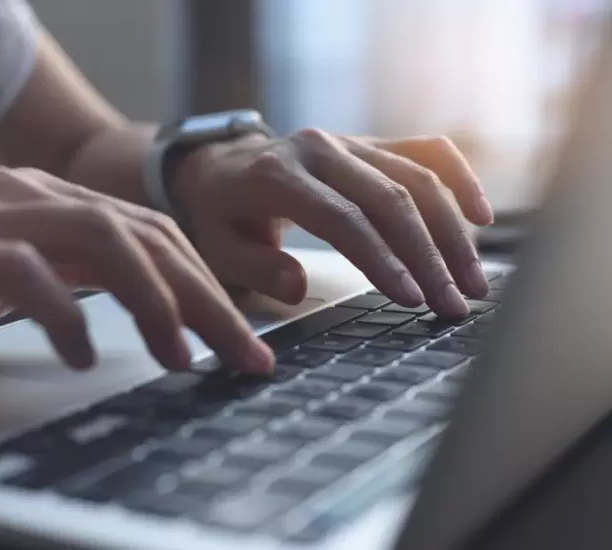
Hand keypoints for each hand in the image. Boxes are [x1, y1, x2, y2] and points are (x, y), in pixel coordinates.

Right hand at [0, 167, 272, 372]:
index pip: (158, 236)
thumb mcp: (30, 267)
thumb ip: (86, 270)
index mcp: (64, 203)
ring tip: (180, 357)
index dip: (208, 286)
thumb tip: (159, 305)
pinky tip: (82, 355)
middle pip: (148, 238)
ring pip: (102, 240)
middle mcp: (39, 198)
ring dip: (153, 301)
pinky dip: (62, 313)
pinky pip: (20, 271)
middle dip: (205, 300)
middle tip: (243, 354)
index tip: (243, 339)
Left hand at [171, 131, 493, 318]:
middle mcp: (321, 150)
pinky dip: (459, 179)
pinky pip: (426, 151)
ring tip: (474, 281)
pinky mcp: (370, 144)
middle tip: (455, 303)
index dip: (382, 260)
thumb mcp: (218, 247)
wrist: (223, 167)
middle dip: (429, 256)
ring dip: (453, 232)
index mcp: (279, 175)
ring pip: (418, 178)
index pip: (344, 219)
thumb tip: (299, 286)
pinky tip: (481, 216)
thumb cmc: (221, 214)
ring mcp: (350, 142)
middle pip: (391, 199)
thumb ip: (256, 267)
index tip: (412, 299)